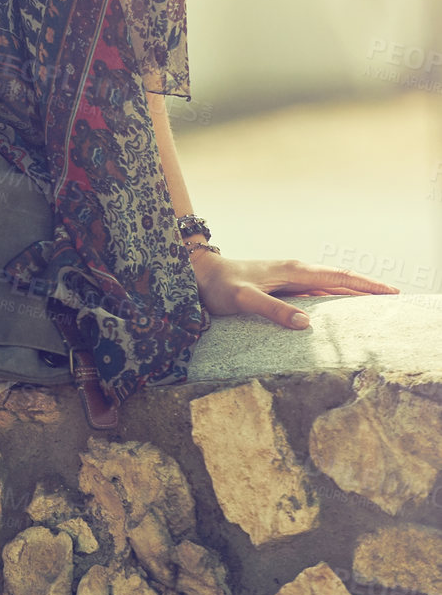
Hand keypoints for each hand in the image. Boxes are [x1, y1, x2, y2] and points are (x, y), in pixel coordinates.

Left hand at [190, 252, 399, 328]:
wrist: (200, 273)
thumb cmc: (220, 286)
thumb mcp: (244, 300)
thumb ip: (272, 310)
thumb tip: (307, 323)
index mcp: (293, 271)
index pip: (338, 276)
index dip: (365, 284)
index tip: (390, 291)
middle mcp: (295, 272)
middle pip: (340, 278)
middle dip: (367, 286)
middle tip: (394, 297)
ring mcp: (289, 278)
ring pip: (329, 284)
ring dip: (352, 291)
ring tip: (375, 302)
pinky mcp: (282, 286)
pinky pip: (317, 291)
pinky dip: (334, 295)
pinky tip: (340, 306)